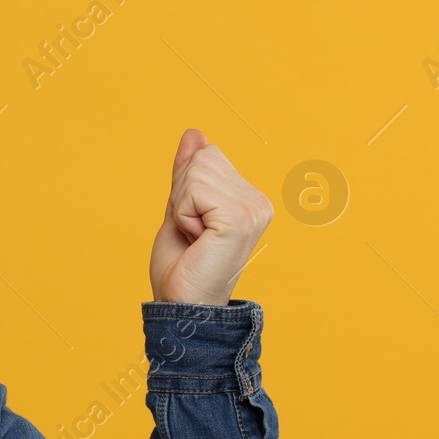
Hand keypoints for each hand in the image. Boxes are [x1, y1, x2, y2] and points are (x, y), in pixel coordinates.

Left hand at [149, 128, 272, 304]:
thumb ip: (187, 172)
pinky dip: (182, 215)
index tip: (193, 225)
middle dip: (181, 196)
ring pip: (196, 173)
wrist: (182, 304)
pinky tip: (197, 240)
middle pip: (203, 159)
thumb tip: (194, 133)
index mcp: (250, 198)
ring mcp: (254, 209)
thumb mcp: (179, 209)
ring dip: (181, 208)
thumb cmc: (181, 266)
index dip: (184, 188)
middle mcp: (259, 201)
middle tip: (191, 234)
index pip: (207, 156)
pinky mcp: (241, 218)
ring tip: (195, 238)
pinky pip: (193, 191)